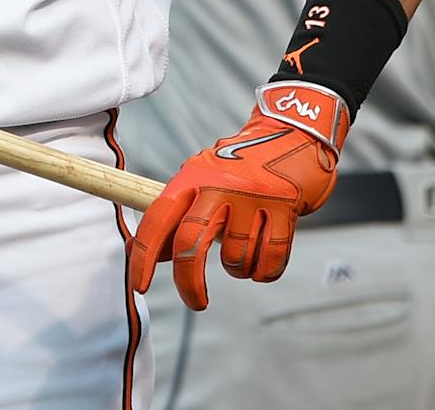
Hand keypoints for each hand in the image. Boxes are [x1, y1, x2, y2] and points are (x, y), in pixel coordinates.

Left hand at [127, 81, 348, 309]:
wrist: (295, 134)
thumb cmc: (243, 167)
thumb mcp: (205, 181)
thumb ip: (179, 216)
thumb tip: (150, 254)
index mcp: (193, 177)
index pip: (158, 218)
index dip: (143, 255)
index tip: (138, 285)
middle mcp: (219, 185)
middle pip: (191, 243)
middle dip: (189, 282)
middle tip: (195, 301)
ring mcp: (252, 196)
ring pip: (235, 258)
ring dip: (239, 269)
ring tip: (245, 255)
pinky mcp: (284, 207)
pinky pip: (270, 259)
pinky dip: (265, 271)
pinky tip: (263, 263)